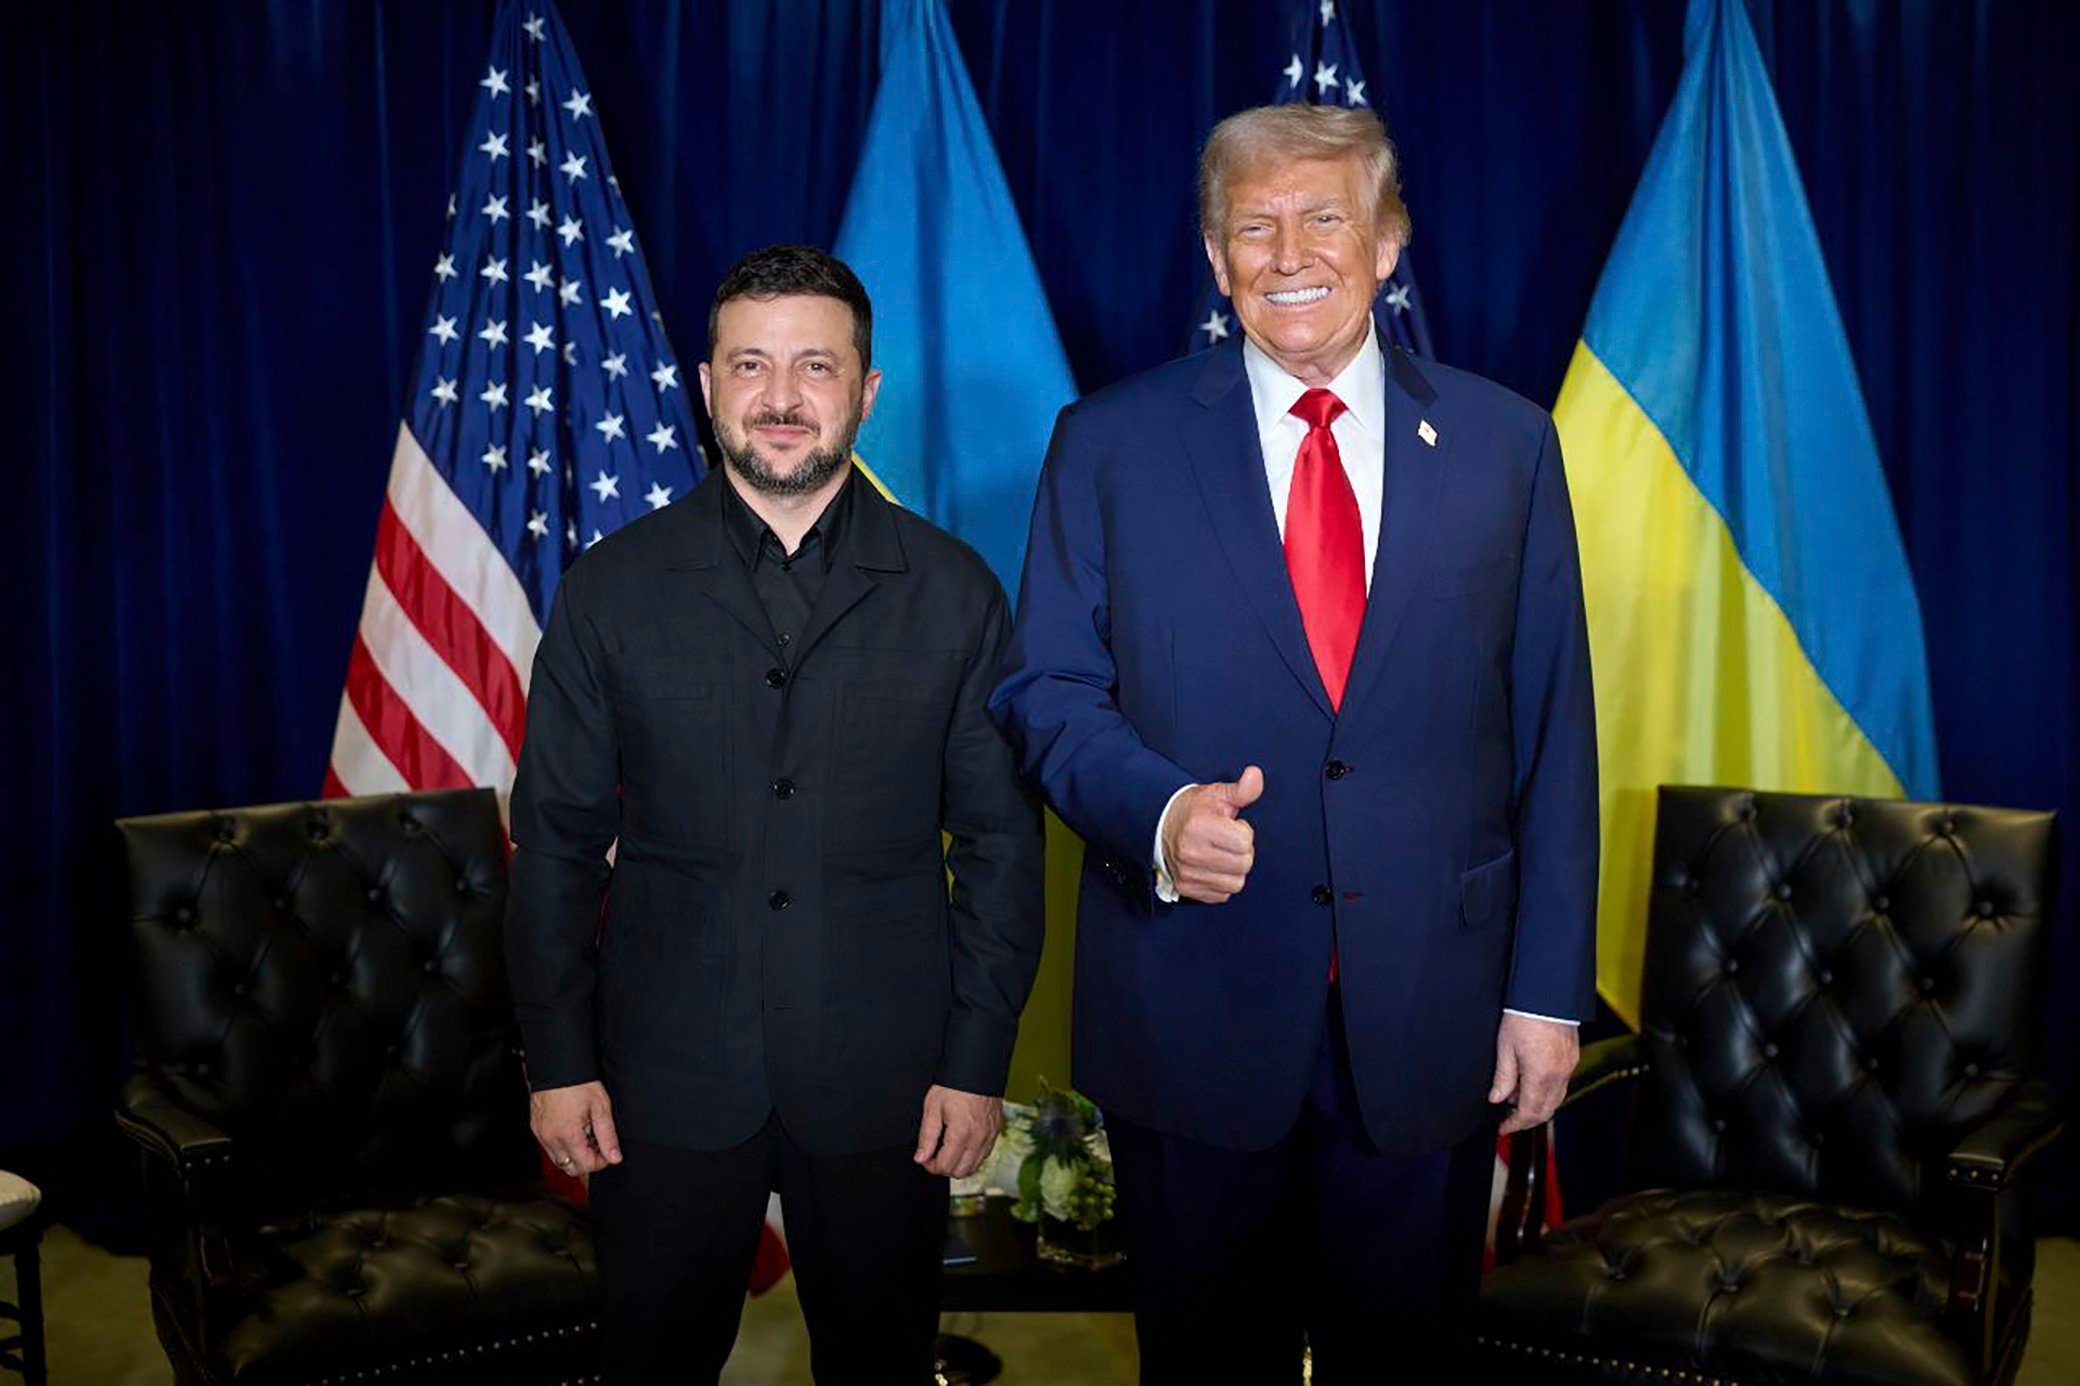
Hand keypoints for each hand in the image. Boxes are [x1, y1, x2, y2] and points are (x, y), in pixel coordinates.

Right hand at [530, 1081, 623, 1175]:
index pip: (585, 1165)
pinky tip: (573, 1130)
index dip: (601, 1162)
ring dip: (574, 1155)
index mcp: (568, 1134)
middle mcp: (550, 1138)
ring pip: (559, 1160)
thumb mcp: (600, 1107)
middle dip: (586, 1161)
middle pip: (570, 1168)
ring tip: (586, 1135)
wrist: (558, 1065)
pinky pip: (549, 1148)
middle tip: (597, 1144)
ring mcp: (541, 1134)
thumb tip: (614, 1157)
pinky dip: (562, 1146)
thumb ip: (608, 1136)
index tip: (608, 1152)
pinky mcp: (536, 1128)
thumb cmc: (579, 1082)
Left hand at [914, 1085, 1001, 1178]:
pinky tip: (962, 1145)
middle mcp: (979, 1138)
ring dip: (959, 1164)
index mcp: (961, 1133)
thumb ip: (926, 1136)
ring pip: (975, 1166)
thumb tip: (921, 1157)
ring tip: (947, 1150)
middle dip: (944, 1168)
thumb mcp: (933, 1108)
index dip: (930, 1165)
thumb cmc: (954, 1084)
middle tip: (934, 1155)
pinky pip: (984, 1155)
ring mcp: (990, 1136)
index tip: (924, 1157)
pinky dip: (972, 1157)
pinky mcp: (996, 1131)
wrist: (977, 1069)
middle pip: (961, 1172)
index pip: (945, 1166)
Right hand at [1159, 766, 1264, 903]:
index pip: (1244, 842)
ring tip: (1222, 854)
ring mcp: (1187, 873)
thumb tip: (1256, 775)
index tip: (1232, 826)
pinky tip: (1214, 867)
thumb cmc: (1193, 810)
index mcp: (1200, 826)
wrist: (1160, 826)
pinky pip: (1222, 895)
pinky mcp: (1186, 888)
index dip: (1244, 832)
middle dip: (1242, 852)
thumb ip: (1242, 789)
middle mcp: (1191, 852)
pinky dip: (1222, 883)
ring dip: (1234, 870)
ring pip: (1235, 883)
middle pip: (1243, 864)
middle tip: (1228, 841)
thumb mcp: (1217, 794)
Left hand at [1490, 1014, 1578, 1134]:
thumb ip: (1503, 1077)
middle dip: (1526, 1118)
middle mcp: (1559, 1074)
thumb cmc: (1524, 1015)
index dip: (1514, 1124)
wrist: (1546, 993)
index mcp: (1541, 1075)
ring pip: (1555, 1098)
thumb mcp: (1505, 1047)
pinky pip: (1561, 1084)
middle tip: (1507, 1117)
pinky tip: (1530, 1080)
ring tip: (1515, 1096)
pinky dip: (1546, 1089)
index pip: (1529, 1112)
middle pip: (1546, 1110)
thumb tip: (1496, 1098)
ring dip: (1537, 1104)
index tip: (1503, 1127)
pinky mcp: (1572, 1057)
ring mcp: (1568, 1066)